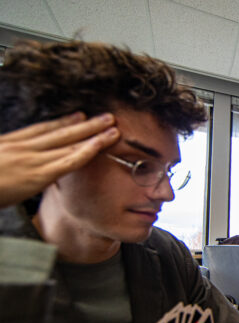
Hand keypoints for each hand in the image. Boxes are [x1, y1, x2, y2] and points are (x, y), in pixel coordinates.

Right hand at [0, 112, 119, 207]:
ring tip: (112, 126)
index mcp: (8, 144)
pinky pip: (69, 160)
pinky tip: (101, 145)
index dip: (61, 122)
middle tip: (104, 116)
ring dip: (93, 133)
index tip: (77, 116)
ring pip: (69, 142)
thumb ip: (4, 165)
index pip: (40, 131)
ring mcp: (31, 158)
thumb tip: (9, 169)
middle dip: (84, 124)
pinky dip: (87, 151)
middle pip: (59, 132)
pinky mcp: (38, 173)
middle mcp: (22, 147)